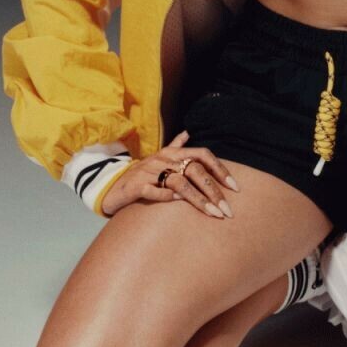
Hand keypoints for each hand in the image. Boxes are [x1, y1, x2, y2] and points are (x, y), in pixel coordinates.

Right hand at [101, 130, 239, 217]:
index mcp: (171, 153)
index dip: (220, 169)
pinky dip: (166, 197)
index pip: (202, 155)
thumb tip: (187, 133)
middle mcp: (162, 159)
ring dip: (198, 199)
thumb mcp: (159, 158)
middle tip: (226, 210)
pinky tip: (178, 204)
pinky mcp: (135, 186)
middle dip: (213, 191)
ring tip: (212, 213)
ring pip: (178, 182)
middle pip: (194, 170)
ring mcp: (148, 172)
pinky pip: (153, 190)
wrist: (111, 185)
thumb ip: (176, 146)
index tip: (235, 188)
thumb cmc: (142, 174)